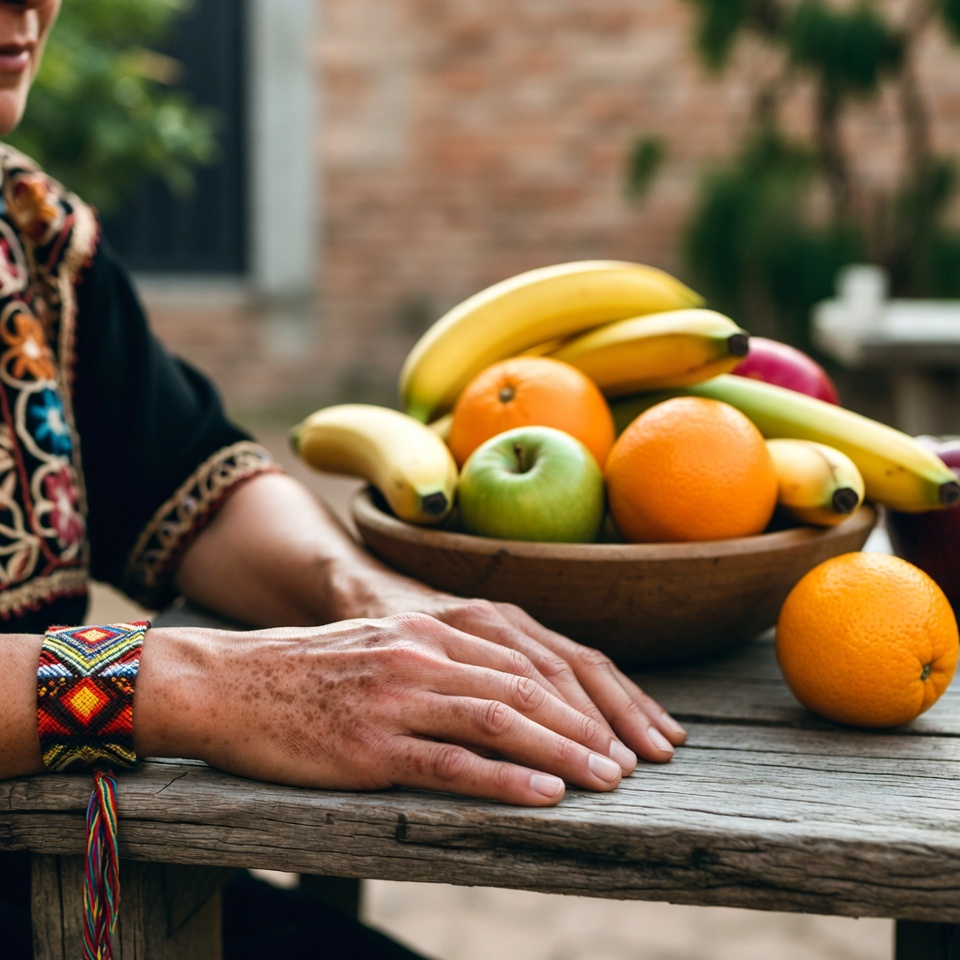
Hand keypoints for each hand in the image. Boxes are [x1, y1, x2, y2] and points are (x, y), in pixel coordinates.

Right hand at [137, 616, 653, 805]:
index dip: (575, 694)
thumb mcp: (379, 646)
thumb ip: (435, 659)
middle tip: (629, 759)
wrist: (227, 681)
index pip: (522, 660)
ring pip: (499, 720)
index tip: (614, 725)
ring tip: (607, 779)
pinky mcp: (369, 745)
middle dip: (585, 726)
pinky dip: (506, 779)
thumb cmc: (304, 672)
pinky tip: (545, 795)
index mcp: (426, 629)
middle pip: (523, 688)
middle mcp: (420, 653)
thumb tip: (493, 694)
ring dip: (562, 751)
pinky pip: (451, 763)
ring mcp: (396, 698)